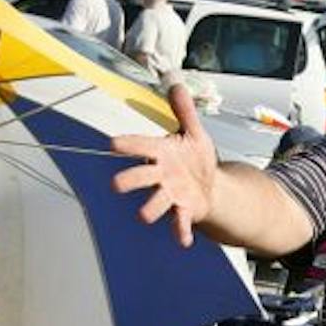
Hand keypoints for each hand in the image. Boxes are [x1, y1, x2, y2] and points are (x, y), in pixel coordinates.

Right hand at [110, 83, 218, 246]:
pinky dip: (180, 232)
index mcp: (161, 152)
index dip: (128, 144)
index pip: (141, 145)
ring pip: (155, 202)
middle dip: (129, 180)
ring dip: (150, 209)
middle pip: (140, 177)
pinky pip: (179, 222)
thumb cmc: (196, 159)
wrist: (212, 186)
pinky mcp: (183, 210)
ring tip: (144, 215)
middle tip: (117, 184)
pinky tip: (184, 241)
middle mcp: (161, 174)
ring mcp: (170, 194)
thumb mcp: (194, 133)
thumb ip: (184, 111)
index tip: (113, 144)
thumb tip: (176, 84)